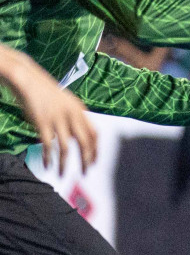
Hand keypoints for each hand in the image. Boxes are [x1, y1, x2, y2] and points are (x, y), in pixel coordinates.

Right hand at [0, 51, 96, 170]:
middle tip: (85, 173)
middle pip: (85, 143)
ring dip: (66, 164)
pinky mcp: (43, 122)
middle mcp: (73, 115)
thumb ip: (73, 120)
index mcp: (80, 110)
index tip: (95, 162)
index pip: (94, 134)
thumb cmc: (46, 93)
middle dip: (87, 160)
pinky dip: (49, 158)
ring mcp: (58, 119)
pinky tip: (47, 166)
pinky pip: (48, 145)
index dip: (96, 150)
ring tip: (63, 175)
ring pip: (67, 148)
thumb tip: (75, 138)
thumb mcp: (66, 104)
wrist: (28, 79)